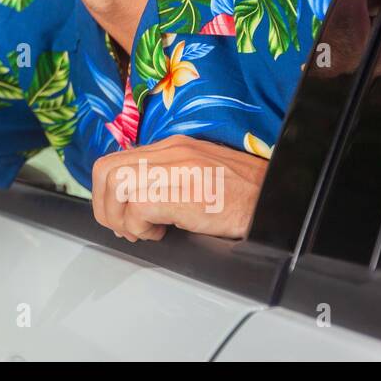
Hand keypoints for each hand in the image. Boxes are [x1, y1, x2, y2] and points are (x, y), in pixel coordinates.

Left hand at [90, 135, 267, 241]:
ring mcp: (175, 170)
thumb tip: (135, 200)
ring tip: (144, 230)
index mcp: (172, 148)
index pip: (116, 161)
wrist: (276, 202)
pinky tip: (162, 233)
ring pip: (115, 187)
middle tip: (125, 227)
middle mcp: (170, 153)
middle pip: (105, 171)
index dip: (107, 193)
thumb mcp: (199, 174)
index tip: (119, 215)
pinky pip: (137, 209)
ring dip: (121, 217)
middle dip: (105, 206)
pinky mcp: (180, 193)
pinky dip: (141, 228)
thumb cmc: (244, 196)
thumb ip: (168, 176)